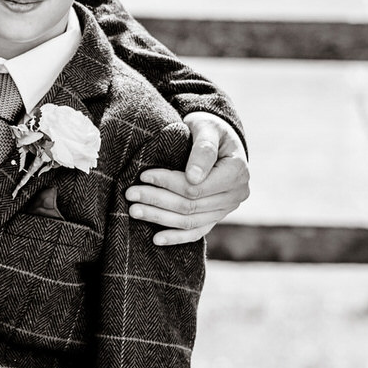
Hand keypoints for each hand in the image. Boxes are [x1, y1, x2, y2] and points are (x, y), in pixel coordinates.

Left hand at [127, 111, 248, 245]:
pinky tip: (156, 239)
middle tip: (130, 194)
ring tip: (133, 210)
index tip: (144, 175)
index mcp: (237, 172)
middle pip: (191, 205)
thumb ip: (203, 149)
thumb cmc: (208, 129)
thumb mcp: (207, 128)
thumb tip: (193, 177)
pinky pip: (197, 232)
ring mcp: (227, 208)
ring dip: (160, 218)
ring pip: (190, 221)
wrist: (216, 138)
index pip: (197, 187)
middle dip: (157, 200)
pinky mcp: (216, 216)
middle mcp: (236, 194)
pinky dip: (177, 237)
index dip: (168, 182)